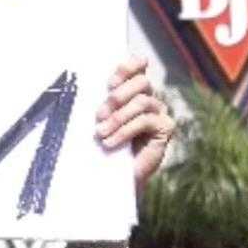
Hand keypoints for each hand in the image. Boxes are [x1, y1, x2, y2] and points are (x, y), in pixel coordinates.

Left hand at [97, 57, 172, 195]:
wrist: (113, 180)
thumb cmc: (102, 151)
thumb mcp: (98, 124)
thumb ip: (99, 107)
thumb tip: (81, 90)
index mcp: (134, 93)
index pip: (138, 68)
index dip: (128, 68)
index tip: (110, 82)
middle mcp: (150, 99)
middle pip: (142, 82)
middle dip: (118, 96)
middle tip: (99, 115)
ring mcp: (160, 113)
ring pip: (142, 102)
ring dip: (118, 117)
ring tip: (101, 133)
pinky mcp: (165, 129)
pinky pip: (146, 121)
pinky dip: (125, 131)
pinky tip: (110, 143)